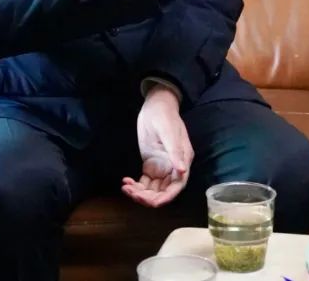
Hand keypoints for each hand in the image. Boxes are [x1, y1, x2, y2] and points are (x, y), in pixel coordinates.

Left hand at [122, 86, 193, 206]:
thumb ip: (175, 152)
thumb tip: (183, 171)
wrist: (155, 106)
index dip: (166, 197)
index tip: (152, 202)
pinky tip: (126, 181)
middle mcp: (173, 167)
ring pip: (153, 189)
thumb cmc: (164, 116)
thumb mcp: (169, 132)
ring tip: (126, 187)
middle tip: (132, 193)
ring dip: (140, 193)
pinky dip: (135, 186)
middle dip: (149, 197)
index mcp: (182, 160)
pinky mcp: (150, 165)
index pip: (177, 185)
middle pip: (163, 191)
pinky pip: (144, 182)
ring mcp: (161, 167)